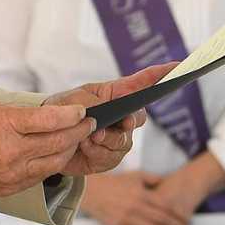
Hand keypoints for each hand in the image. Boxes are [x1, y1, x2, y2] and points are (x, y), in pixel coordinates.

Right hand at [0, 101, 94, 198]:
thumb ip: (20, 115)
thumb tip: (49, 116)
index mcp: (3, 126)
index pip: (50, 120)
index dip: (71, 115)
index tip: (81, 111)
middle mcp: (11, 152)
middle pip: (58, 141)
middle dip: (78, 131)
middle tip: (88, 123)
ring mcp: (12, 173)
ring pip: (55, 162)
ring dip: (69, 149)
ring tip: (76, 138)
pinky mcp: (10, 188)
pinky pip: (41, 175)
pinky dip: (52, 163)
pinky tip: (56, 154)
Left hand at [45, 64, 170, 177]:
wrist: (45, 140)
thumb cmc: (61, 112)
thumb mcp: (72, 99)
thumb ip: (91, 100)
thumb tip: (110, 109)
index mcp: (115, 95)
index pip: (143, 83)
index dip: (162, 75)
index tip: (179, 66)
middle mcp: (122, 116)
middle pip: (139, 117)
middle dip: (130, 121)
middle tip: (122, 122)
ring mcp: (118, 138)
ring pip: (124, 142)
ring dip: (105, 140)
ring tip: (87, 137)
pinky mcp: (109, 158)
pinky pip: (110, 158)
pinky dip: (96, 152)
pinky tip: (84, 147)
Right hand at [82, 173, 190, 224]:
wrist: (91, 191)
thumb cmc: (115, 183)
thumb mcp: (135, 176)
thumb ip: (153, 179)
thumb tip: (166, 183)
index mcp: (141, 194)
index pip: (165, 207)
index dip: (178, 216)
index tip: (187, 221)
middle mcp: (135, 207)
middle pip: (161, 221)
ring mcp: (126, 219)